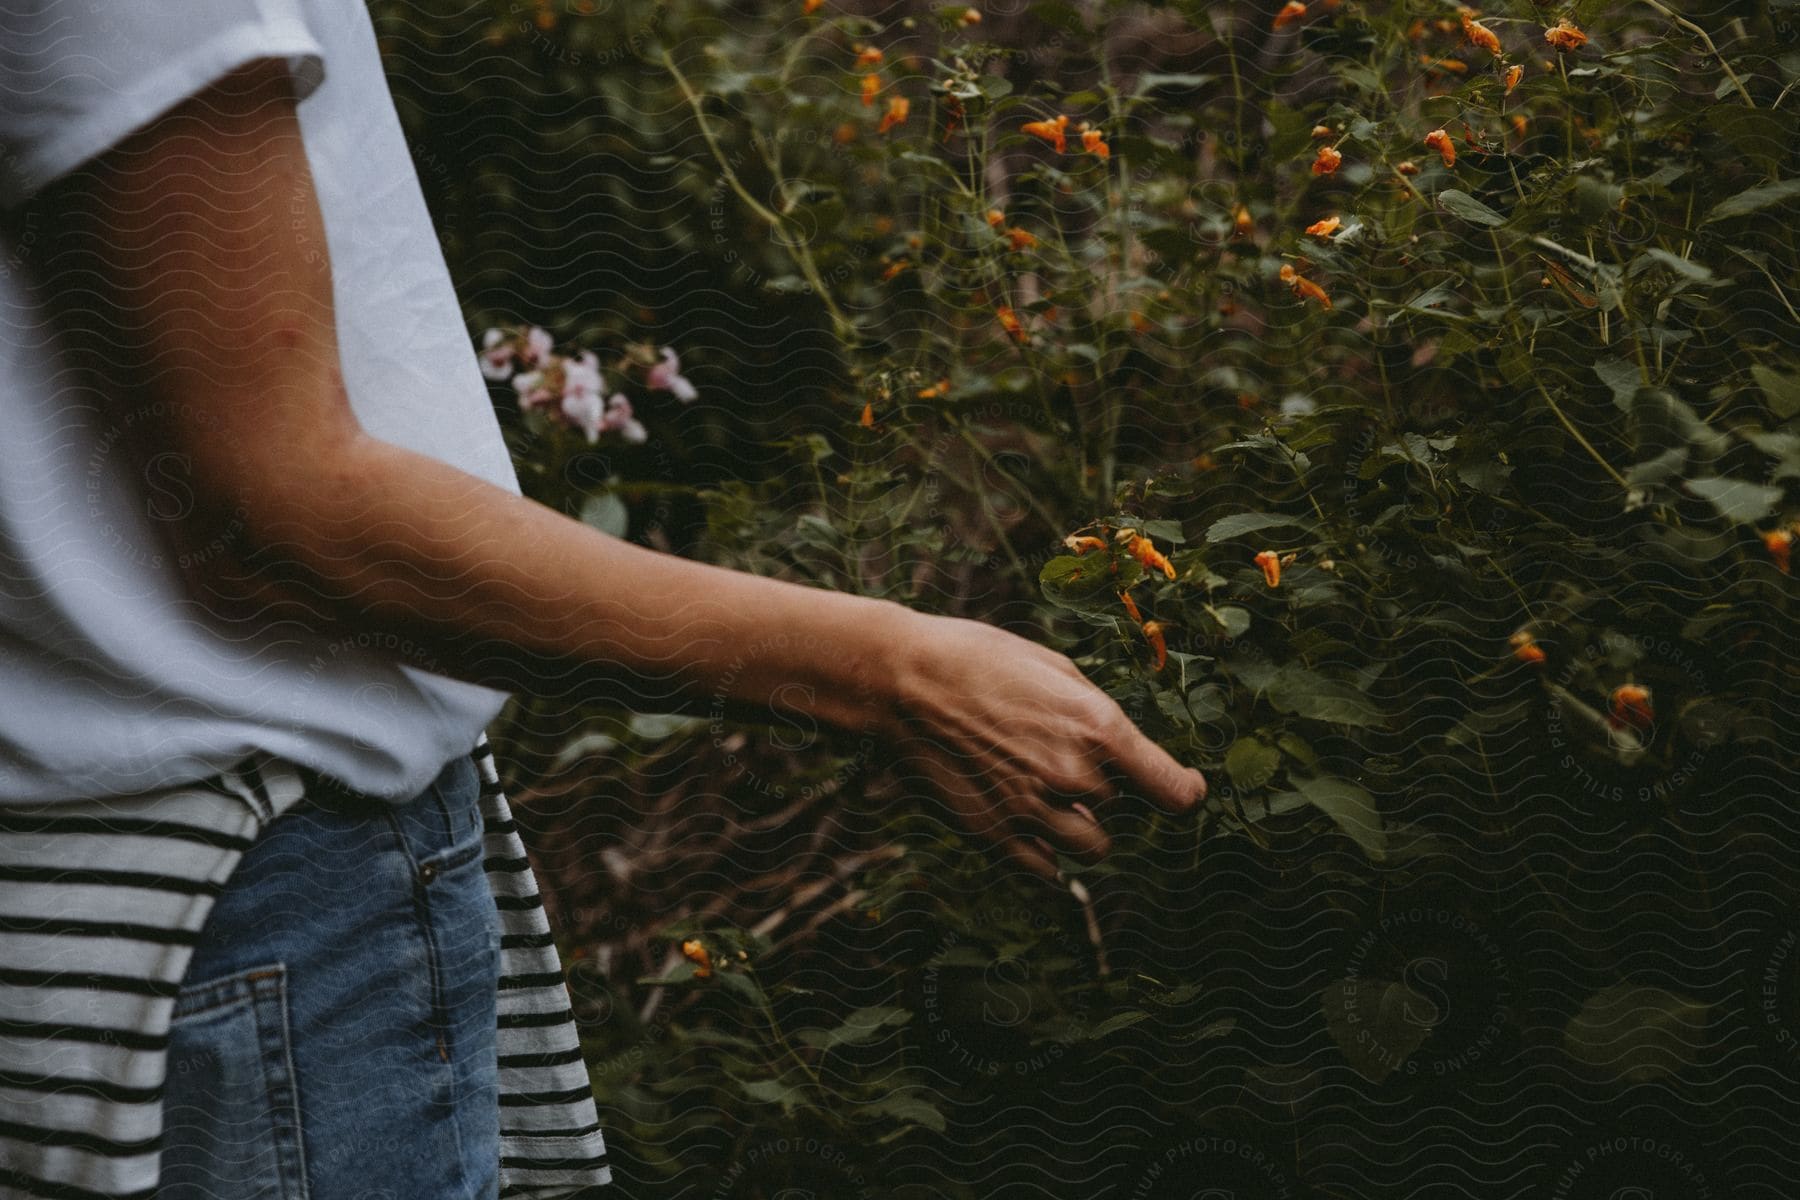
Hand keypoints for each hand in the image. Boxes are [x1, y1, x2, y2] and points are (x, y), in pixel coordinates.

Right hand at [883, 611, 1206, 882]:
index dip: (1185, 791)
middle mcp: (1074, 776)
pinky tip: (1029, 823)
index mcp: (1100, 729)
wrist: (903, 678)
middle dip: (1103, 789)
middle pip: (1121, 808)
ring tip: (1047, 792)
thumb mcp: (1056, 669)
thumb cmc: (980, 658)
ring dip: (1081, 825)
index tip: (1183, 788)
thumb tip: (1126, 755)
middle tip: (1058, 754)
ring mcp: (1033, 811)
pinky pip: (1047, 872)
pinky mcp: (994, 835)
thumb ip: (1100, 718)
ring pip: (1092, 847)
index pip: (1175, 793)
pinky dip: (1047, 854)